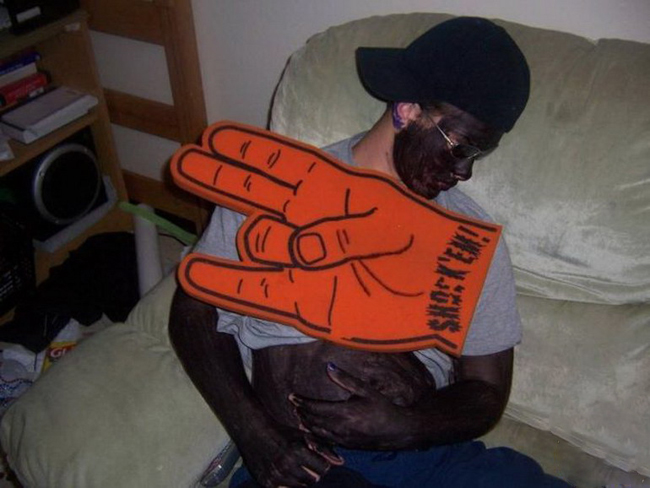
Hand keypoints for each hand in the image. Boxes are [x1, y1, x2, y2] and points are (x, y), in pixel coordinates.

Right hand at [171, 121, 500, 354]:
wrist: (445, 289)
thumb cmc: (421, 243)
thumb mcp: (392, 225)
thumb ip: (349, 233)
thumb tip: (300, 247)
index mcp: (330, 192)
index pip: (278, 164)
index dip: (246, 150)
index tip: (212, 138)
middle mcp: (309, 222)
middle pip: (256, 196)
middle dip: (220, 179)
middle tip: (181, 164)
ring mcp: (304, 261)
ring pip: (258, 242)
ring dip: (239, 233)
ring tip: (247, 241)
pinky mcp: (308, 300)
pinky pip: (263, 292)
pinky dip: (229, 285)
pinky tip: (197, 277)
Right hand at [239, 420, 342, 486]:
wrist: (253, 432)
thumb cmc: (282, 433)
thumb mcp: (303, 436)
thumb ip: (323, 448)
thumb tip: (341, 462)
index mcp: (298, 451)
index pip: (323, 468)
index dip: (321, 463)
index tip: (315, 458)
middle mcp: (287, 465)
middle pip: (314, 479)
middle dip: (312, 472)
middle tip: (303, 463)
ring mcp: (277, 476)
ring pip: (301, 487)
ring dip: (301, 479)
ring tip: (294, 467)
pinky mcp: (268, 484)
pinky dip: (288, 484)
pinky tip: (284, 473)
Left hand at [289, 363, 422, 449]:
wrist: (397, 430)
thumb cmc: (382, 407)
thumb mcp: (365, 390)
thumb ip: (345, 379)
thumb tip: (329, 367)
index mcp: (343, 412)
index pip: (315, 408)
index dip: (302, 402)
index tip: (292, 396)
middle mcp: (340, 427)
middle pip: (313, 421)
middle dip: (302, 413)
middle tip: (294, 405)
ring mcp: (343, 438)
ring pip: (318, 432)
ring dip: (307, 424)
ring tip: (299, 416)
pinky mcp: (347, 445)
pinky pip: (326, 440)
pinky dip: (316, 434)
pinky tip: (314, 430)